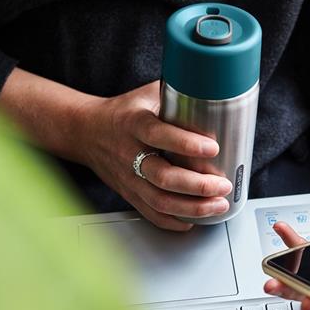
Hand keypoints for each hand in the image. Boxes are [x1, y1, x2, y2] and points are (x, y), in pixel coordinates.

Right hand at [75, 80, 232, 230]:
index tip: (213, 147)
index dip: (187, 144)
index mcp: (134, 124)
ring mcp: (128, 177)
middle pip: (163, 177)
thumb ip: (177, 94)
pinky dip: (174, 221)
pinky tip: (194, 219)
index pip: (159, 135)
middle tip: (223, 185)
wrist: (86, 132)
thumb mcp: (147, 95)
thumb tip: (215, 88)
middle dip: (198, 186)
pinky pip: (151, 213)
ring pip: (160, 201)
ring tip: (218, 205)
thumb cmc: (123, 112)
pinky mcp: (128, 193)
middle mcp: (129, 153)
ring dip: (192, 208)